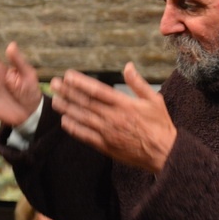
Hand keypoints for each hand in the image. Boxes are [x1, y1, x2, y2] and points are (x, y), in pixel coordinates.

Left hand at [50, 62, 176, 172]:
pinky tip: (65, 122)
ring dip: (67, 109)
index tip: (68, 76)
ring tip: (55, 100)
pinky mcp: (106, 146)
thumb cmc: (160, 125)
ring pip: (82, 118)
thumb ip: (138, 83)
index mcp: (124, 104)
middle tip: (54, 84)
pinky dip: (74, 129)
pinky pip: (86, 136)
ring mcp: (108, 133)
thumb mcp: (154, 100)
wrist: (164, 153)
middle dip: (68, 92)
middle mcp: (113, 118)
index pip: (97, 90)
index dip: (81, 83)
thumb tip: (128, 66)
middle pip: (85, 103)